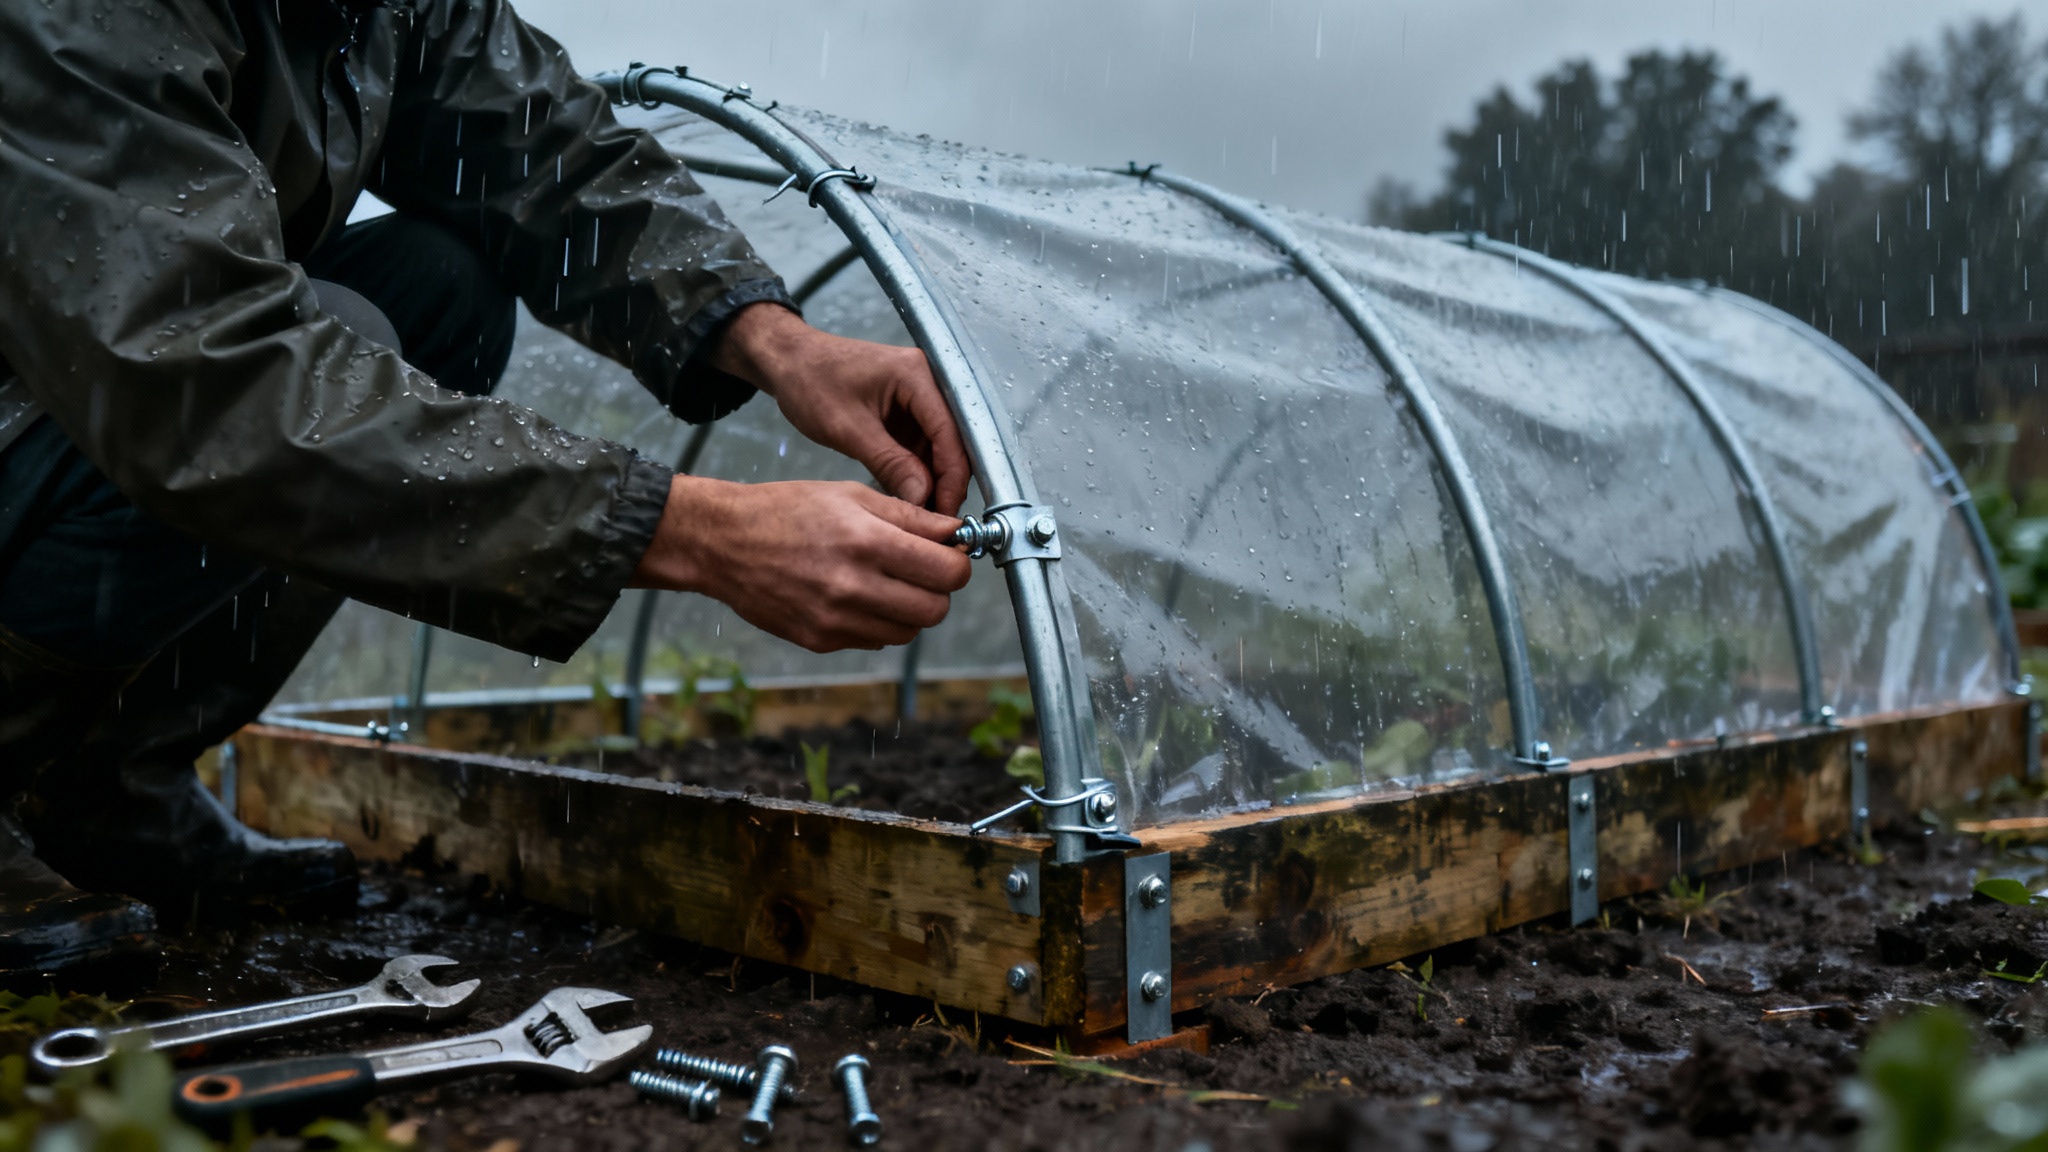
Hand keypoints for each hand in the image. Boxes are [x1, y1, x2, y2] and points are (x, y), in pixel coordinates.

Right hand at [629, 475, 972, 650]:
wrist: (724, 543)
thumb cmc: (786, 511)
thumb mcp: (851, 496)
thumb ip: (911, 517)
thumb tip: (956, 532)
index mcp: (866, 541)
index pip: (947, 571)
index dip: (957, 562)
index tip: (949, 553)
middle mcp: (853, 585)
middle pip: (935, 609)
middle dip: (938, 590)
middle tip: (922, 570)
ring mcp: (835, 619)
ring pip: (909, 631)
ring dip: (910, 609)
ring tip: (887, 581)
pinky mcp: (821, 640)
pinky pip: (875, 641)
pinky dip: (879, 621)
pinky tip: (858, 595)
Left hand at [709, 303, 970, 514]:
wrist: (788, 361)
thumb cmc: (811, 383)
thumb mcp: (849, 429)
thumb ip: (890, 464)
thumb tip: (922, 500)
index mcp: (917, 376)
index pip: (949, 433)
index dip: (952, 478)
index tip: (946, 515)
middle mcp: (927, 382)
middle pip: (952, 440)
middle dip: (946, 482)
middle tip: (937, 523)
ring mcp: (919, 396)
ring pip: (939, 447)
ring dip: (933, 480)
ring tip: (924, 516)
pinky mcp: (907, 411)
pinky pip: (921, 446)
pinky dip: (918, 471)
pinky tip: (912, 497)